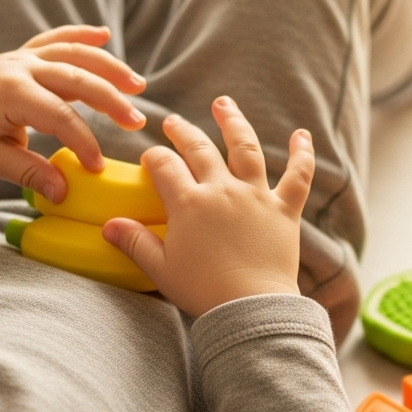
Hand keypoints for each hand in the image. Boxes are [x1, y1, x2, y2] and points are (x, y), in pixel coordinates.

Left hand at [0, 25, 146, 202]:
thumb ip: (30, 173)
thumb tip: (64, 193)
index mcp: (10, 93)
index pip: (61, 117)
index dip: (84, 142)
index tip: (98, 167)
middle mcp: (19, 68)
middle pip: (77, 79)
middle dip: (112, 101)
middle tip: (137, 122)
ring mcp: (21, 57)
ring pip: (73, 55)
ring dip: (108, 67)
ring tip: (137, 85)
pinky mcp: (22, 56)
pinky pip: (55, 40)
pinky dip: (79, 35)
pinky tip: (104, 34)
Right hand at [102, 97, 314, 318]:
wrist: (251, 307)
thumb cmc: (204, 291)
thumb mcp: (161, 268)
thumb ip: (135, 242)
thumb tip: (109, 225)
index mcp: (189, 203)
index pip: (165, 166)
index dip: (154, 158)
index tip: (151, 158)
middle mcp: (222, 190)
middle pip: (199, 149)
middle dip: (183, 132)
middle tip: (174, 122)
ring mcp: (256, 196)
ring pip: (246, 148)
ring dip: (234, 122)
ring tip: (223, 104)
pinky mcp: (285, 210)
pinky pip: (298, 176)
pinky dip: (302, 154)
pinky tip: (303, 135)